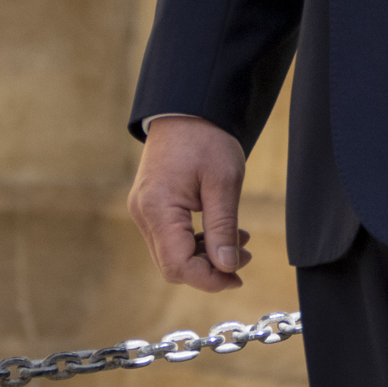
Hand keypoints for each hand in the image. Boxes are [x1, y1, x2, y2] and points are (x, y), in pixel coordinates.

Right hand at [127, 116, 250, 292]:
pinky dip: (198, 242)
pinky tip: (225, 233)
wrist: (188, 107)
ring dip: (206, 256)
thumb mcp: (223, 183)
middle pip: (172, 265)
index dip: (208, 279)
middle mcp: (143, 214)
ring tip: (241, 243)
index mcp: (158, 208)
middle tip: (244, 260)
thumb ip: (223, 228)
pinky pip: (171, 237)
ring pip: (172, 254)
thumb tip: (226, 267)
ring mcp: (143, 210)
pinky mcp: (151, 205)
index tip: (238, 277)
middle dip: (209, 270)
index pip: (177, 265)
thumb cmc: (207, 139)